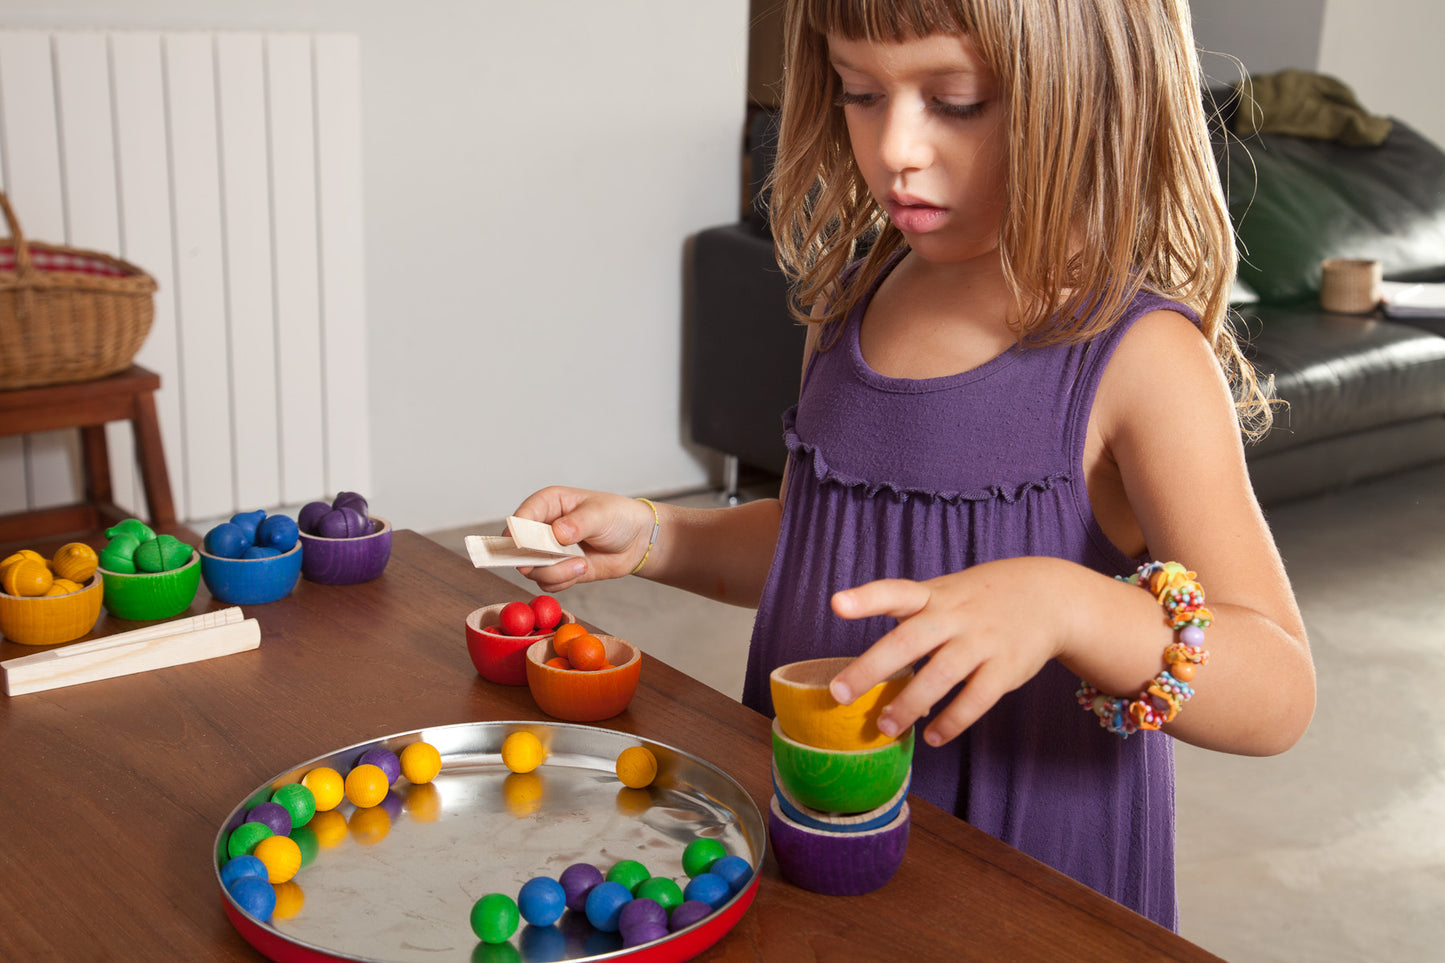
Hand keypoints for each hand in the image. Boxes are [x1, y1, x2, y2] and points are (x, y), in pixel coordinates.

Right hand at [510, 487, 655, 591]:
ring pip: (532, 569)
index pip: (521, 517)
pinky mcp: (557, 569)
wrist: (636, 541)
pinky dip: (563, 582)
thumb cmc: (618, 517)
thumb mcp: (600, 514)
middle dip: (534, 559)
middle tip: (552, 560)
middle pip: (519, 548)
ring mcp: (548, 551)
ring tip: (581, 564)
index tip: (524, 545)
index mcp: (547, 504)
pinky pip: (547, 583)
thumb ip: (578, 523)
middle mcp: (542, 527)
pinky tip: (583, 569)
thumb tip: (556, 533)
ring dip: (555, 572)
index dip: (517, 532)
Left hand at [827, 557, 1079, 746]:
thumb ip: (915, 634)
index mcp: (933, 596)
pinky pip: (975, 699)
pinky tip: (933, 736)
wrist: (1048, 597)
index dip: (866, 599)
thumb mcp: (945, 597)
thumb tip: (890, 693)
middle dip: (871, 668)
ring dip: (909, 704)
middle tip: (839, 693)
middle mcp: (954, 616)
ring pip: (939, 676)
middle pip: (908, 641)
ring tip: (885, 727)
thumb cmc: (978, 601)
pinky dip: (952, 721)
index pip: (895, 592)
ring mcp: (981, 641)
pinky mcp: (1006, 668)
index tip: (836, 604)